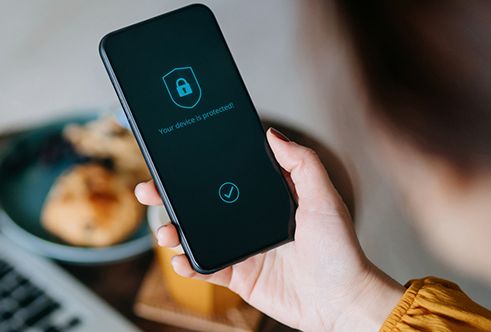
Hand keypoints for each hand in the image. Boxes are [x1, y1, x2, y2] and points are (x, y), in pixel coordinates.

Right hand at [136, 128, 404, 331]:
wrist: (341, 300)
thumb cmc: (340, 251)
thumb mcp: (324, 198)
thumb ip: (301, 163)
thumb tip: (272, 134)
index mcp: (263, 200)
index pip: (223, 178)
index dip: (197, 169)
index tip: (174, 157)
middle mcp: (246, 222)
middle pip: (199, 205)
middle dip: (169, 197)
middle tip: (149, 191)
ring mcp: (239, 249)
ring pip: (194, 235)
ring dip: (172, 232)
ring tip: (166, 232)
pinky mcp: (236, 277)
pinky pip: (203, 268)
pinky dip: (186, 264)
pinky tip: (180, 259)